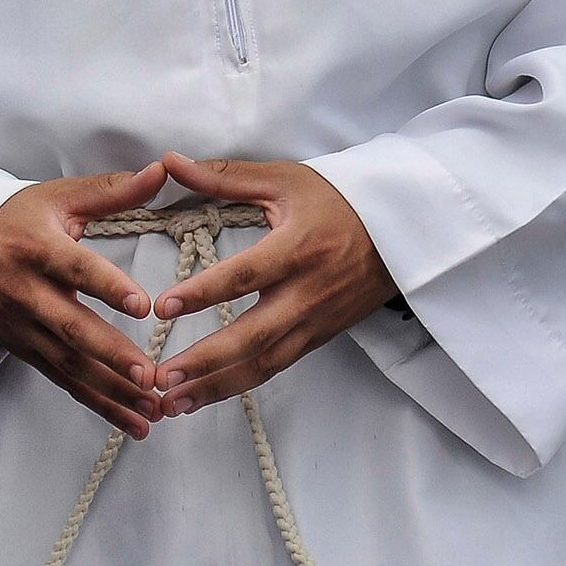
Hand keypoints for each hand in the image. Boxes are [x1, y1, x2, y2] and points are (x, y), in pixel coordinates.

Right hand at [0, 164, 168, 437]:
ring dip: (112, 390)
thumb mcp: (57, 198)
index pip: (75, 268)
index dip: (106, 287)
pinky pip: (62, 380)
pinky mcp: (23, 349)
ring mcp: (21, 326)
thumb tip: (163, 171)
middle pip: (71, 327)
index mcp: (36, 247)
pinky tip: (133, 421)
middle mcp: (25, 291)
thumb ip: (113, 191)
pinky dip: (98, 403)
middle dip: (111, 355)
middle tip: (149, 374)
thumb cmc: (12, 220)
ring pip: (70, 363)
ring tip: (153, 408)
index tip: (142, 305)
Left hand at [149, 153, 396, 414]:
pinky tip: (205, 394)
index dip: (204, 293)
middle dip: (206, 361)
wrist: (405, 231)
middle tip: (160, 377)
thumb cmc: (338, 200)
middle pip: (255, 335)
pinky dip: (240, 384)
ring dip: (218, 386)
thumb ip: (223, 177)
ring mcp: (317, 321)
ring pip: (265, 363)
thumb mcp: (284, 179)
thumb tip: (169, 162)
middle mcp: (309, 292)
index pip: (245, 276)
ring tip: (172, 403)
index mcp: (298, 248)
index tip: (163, 308)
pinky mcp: (320, 338)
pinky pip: (277, 366)